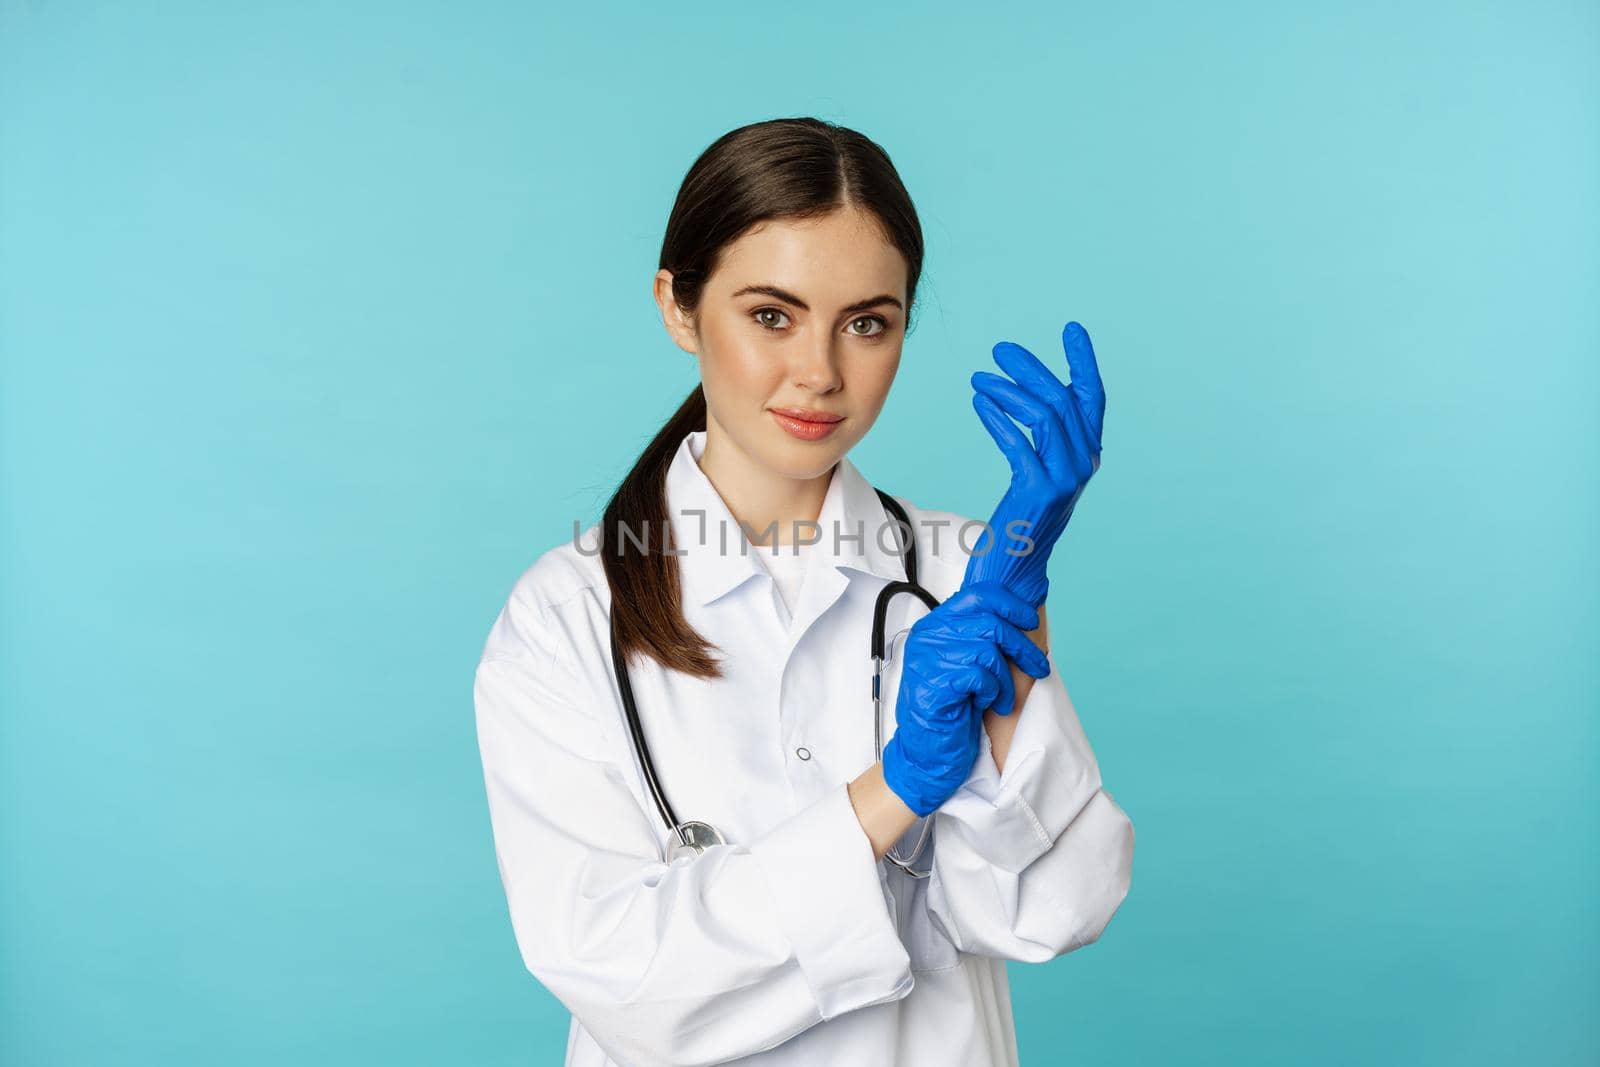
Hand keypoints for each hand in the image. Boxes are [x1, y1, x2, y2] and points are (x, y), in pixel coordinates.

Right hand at [881, 581, 1052, 816]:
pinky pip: (980, 677)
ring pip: (988, 652)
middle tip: (1039, 667)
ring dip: (1005, 679)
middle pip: (990, 624)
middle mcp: (928, 638)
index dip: (1010, 605)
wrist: (927, 751)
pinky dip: (993, 693)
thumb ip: (978, 637)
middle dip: (1022, 648)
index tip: (1030, 620)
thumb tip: (1018, 619)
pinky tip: (987, 704)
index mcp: (934, 626)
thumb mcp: (963, 664)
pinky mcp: (936, 684)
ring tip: (1002, 697)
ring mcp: (928, 660)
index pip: (977, 596)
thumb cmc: (949, 708)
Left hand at [963, 320, 1105, 607]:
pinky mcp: (1039, 492)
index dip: (1084, 362)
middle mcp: (1083, 464)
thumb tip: (1036, 396)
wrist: (1014, 571)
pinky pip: (1018, 443)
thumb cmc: (1022, 521)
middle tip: (1001, 349)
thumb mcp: (1042, 472)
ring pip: (1043, 416)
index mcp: (1087, 456)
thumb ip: (1048, 439)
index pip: (1092, 398)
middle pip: (1062, 400)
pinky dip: (997, 418)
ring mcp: (1064, 479)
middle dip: (1031, 369)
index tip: (1073, 329)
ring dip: (1008, 391)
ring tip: (980, 378)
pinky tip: (979, 404)